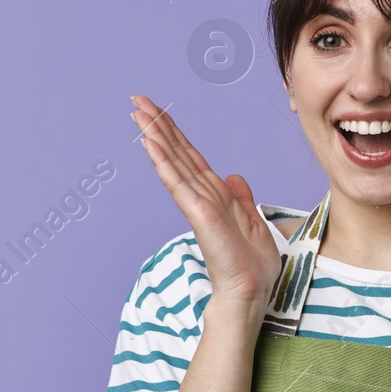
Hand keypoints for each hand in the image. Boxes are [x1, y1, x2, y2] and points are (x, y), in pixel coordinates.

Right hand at [130, 96, 281, 315]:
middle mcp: (203, 195)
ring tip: (137, 112)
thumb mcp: (253, 222)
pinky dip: (164, 162)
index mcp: (216, 195)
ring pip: (173, 162)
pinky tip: (150, 143)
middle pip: (177, 153)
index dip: (174, 133)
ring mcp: (197, 204)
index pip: (191, 156)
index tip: (157, 111)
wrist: (252, 290)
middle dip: (158, 125)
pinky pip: (178, 183)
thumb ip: (241, 197)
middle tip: (137, 100)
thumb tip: (234, 176)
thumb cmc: (251, 265)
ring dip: (155, 136)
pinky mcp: (198, 214)